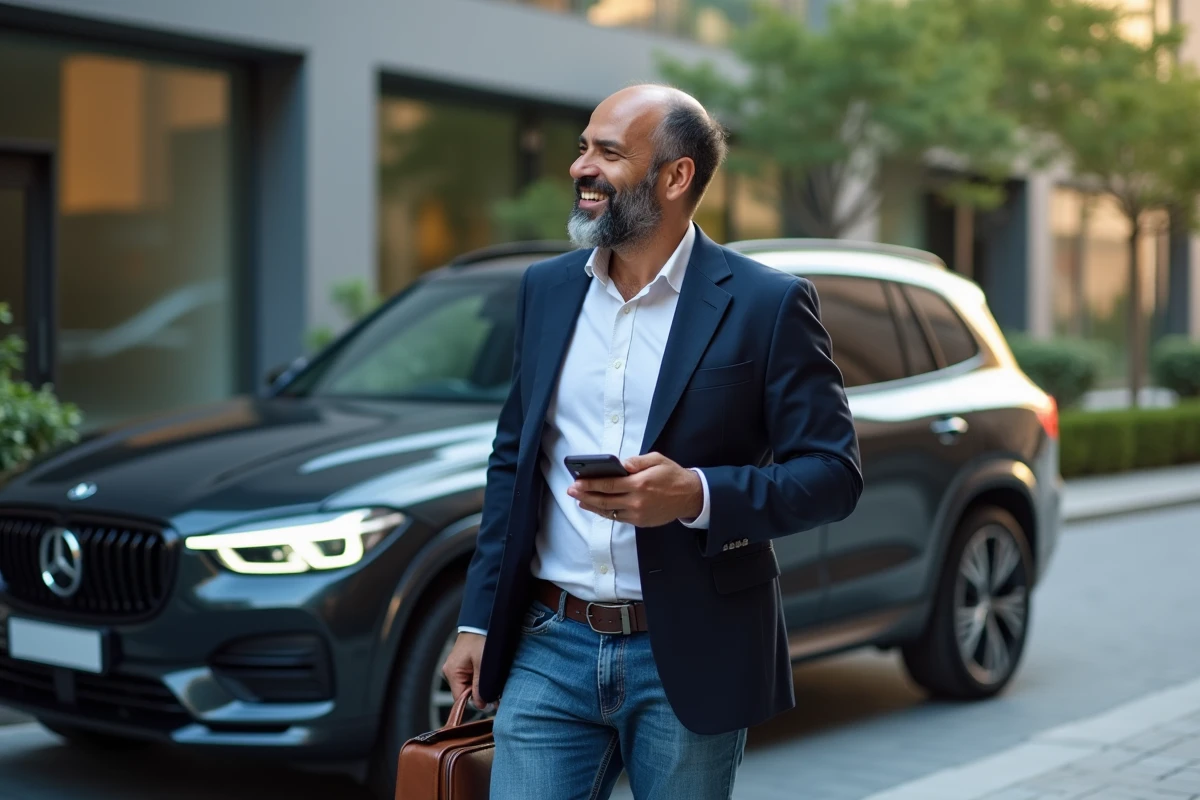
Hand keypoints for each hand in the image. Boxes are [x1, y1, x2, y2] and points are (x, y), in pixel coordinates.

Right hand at [442, 632, 493, 711]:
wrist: (480, 621)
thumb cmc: (481, 639)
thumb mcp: (483, 664)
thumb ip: (480, 686)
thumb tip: (481, 705)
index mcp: (452, 672)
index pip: (460, 699)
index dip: (476, 702)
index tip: (492, 702)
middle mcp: (450, 671)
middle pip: (465, 693)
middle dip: (480, 694)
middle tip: (498, 693)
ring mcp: (455, 667)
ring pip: (469, 685)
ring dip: (481, 686)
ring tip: (494, 680)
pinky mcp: (461, 663)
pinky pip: (470, 677)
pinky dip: (479, 678)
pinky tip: (489, 674)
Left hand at [567, 452, 702, 526]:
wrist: (691, 496)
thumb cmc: (673, 475)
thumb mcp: (657, 460)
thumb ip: (637, 461)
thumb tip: (620, 464)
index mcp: (640, 484)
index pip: (609, 485)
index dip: (590, 484)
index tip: (576, 482)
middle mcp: (637, 501)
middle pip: (604, 500)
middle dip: (585, 495)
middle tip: (571, 491)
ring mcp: (638, 514)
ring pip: (609, 512)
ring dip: (592, 506)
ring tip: (580, 500)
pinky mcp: (641, 522)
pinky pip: (618, 518)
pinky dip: (606, 512)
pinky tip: (597, 507)